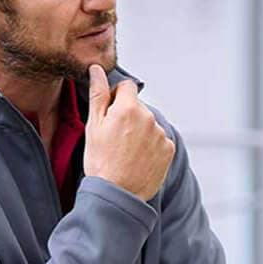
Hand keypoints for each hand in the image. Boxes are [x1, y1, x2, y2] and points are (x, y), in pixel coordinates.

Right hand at [83, 64, 173, 200]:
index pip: (127, 87)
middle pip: (138, 106)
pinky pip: (159, 139)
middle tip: (115, 138)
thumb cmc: (100, 161)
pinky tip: (137, 158)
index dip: (116, 97)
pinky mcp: (169, 149)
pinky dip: (150, 145)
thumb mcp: (93, 126)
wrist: (117, 194)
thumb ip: (98, 94)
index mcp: (129, 108)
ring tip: (126, 151)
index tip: (109, 114)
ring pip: (149, 123)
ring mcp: (161, 134)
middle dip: (128, 115)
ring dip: (140, 131)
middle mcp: (149, 118)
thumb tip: (97, 70)